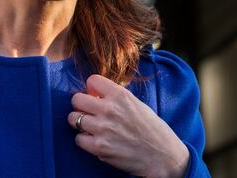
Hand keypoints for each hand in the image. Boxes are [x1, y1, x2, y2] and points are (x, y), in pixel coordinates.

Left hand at [67, 74, 189, 177]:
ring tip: (90, 127)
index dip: (92, 89)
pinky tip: (95, 141)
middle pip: (77, 99)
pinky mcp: (99, 147)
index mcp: (121, 95)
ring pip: (73, 118)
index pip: (92, 80)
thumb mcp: (137, 104)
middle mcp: (109, 109)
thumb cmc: (153, 130)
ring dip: (80, 123)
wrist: (163, 156)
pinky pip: (78, 139)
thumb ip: (116, 98)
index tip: (95, 96)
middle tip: (88, 112)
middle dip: (81, 105)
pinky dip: (84, 140)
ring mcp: (102, 128)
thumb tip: (95, 95)